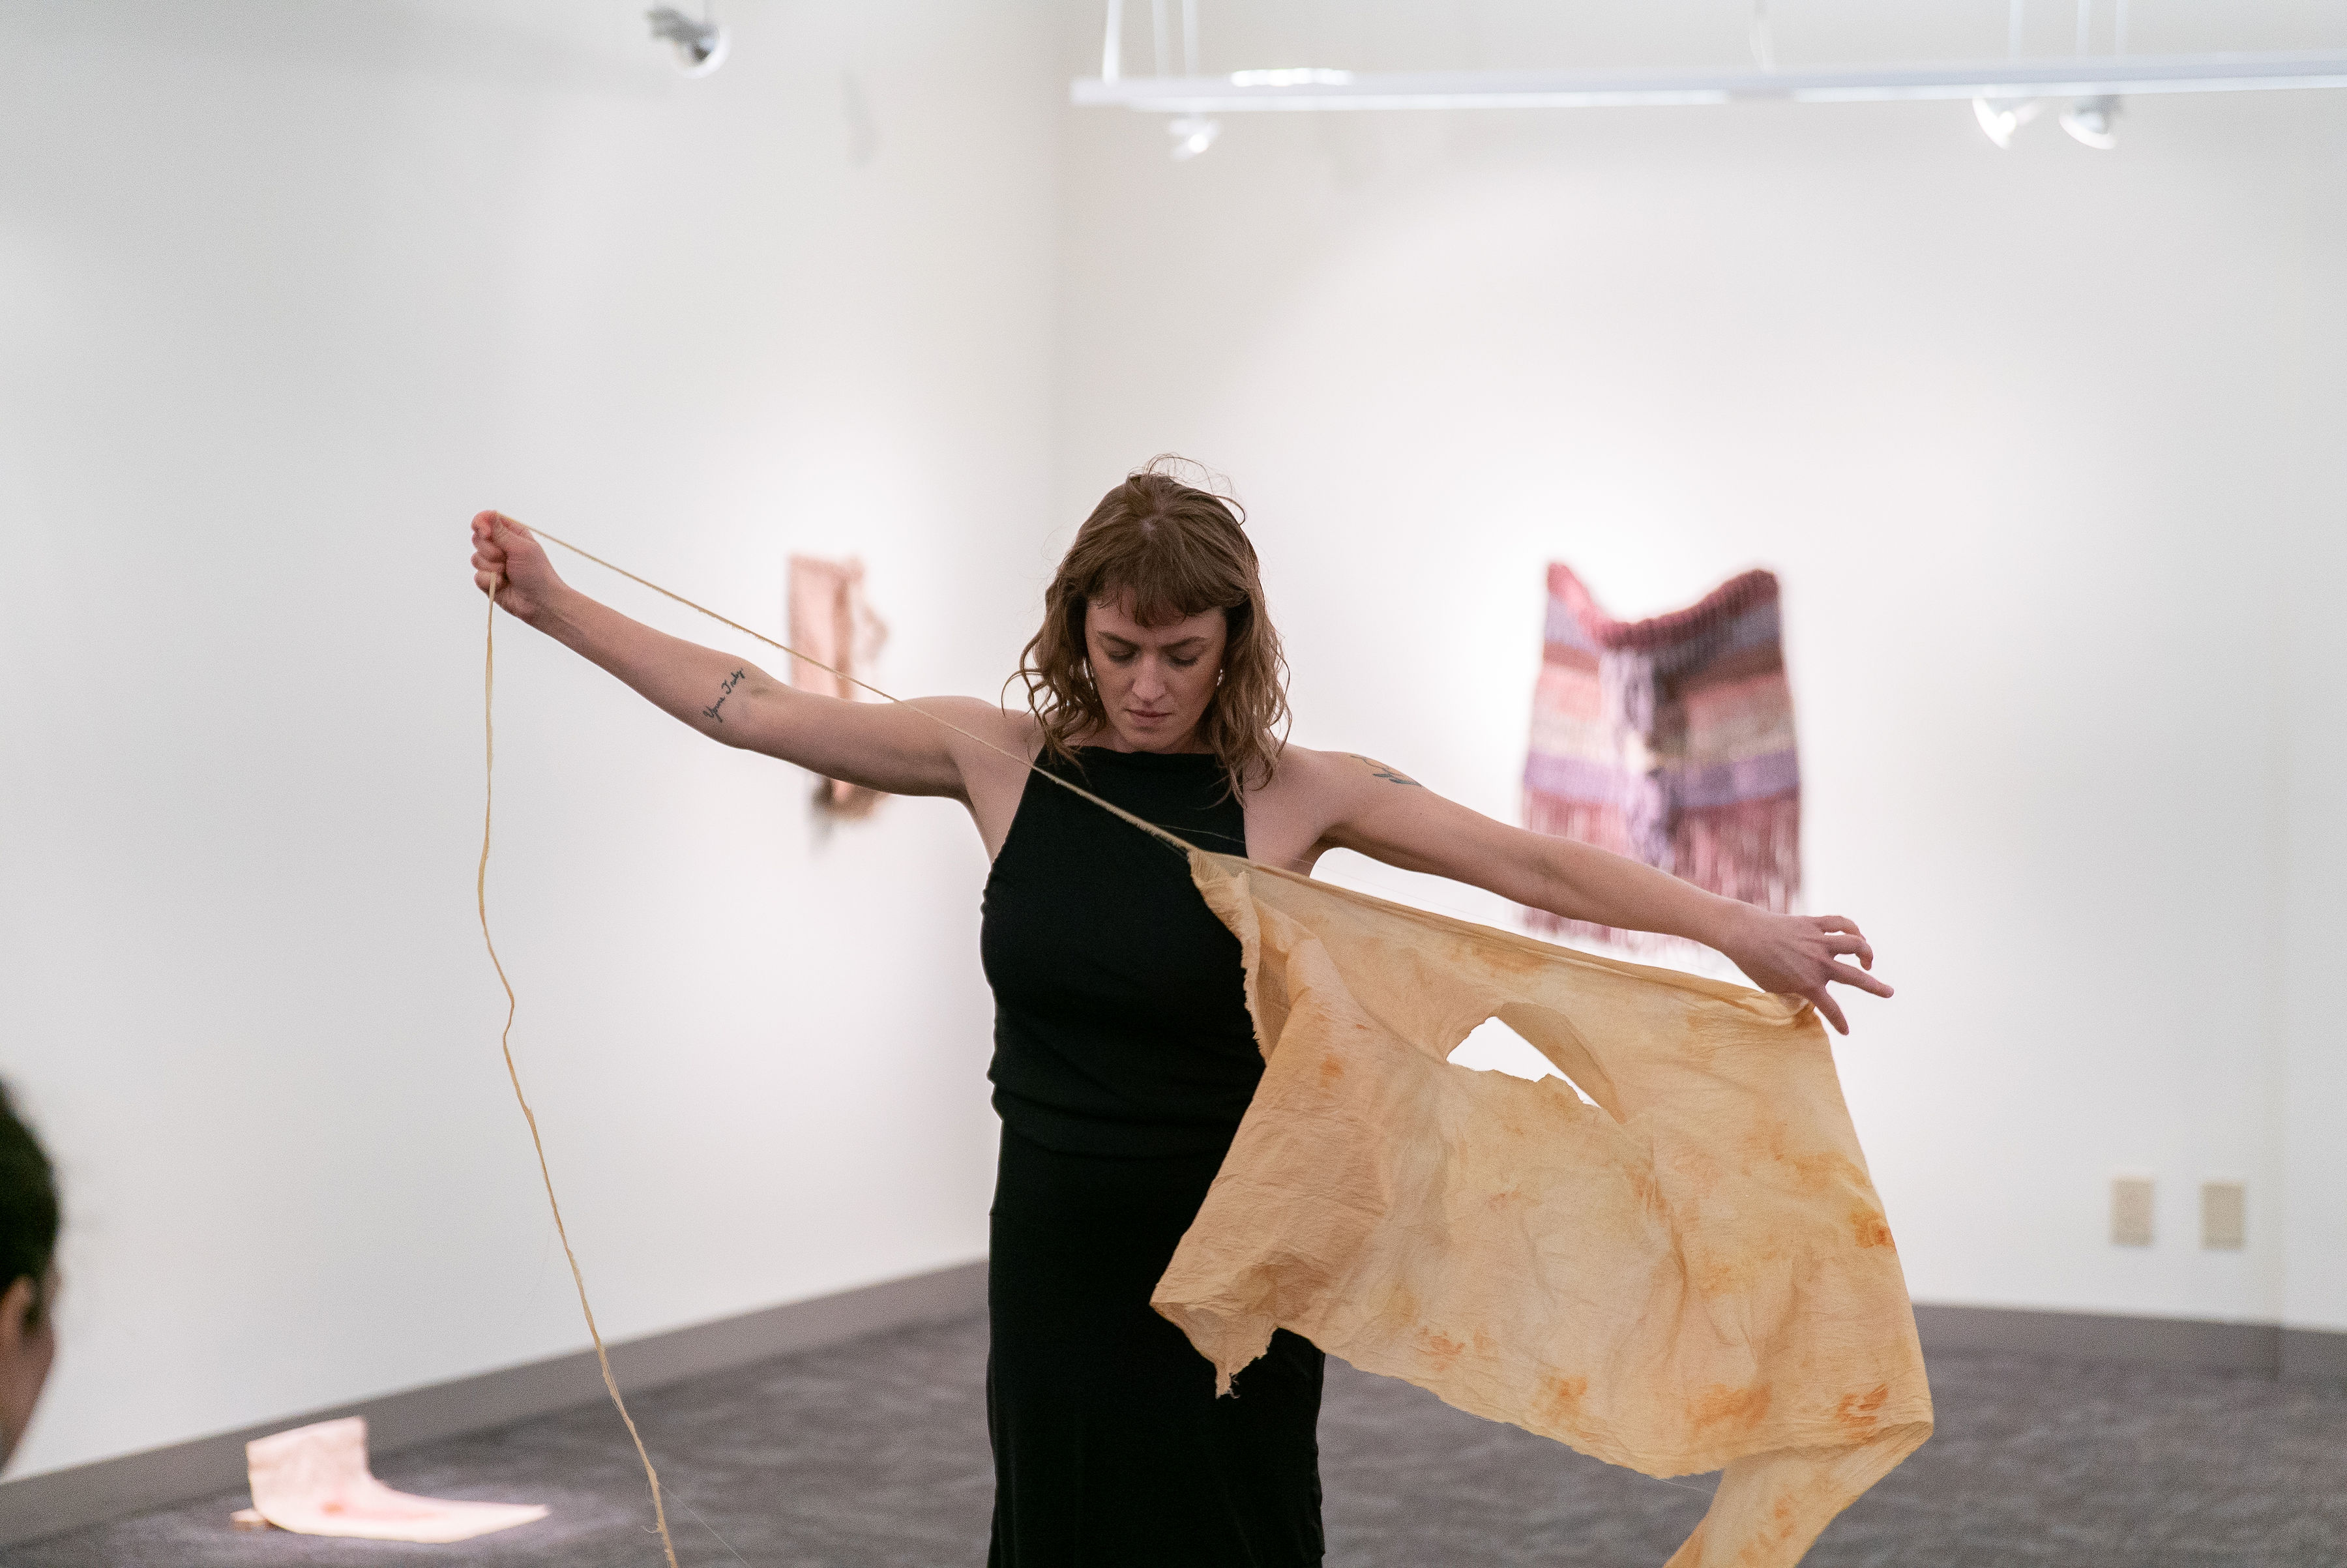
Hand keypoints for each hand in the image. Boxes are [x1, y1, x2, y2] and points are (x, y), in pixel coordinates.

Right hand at [469, 510, 565, 624]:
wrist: (540, 603)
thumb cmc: (537, 573)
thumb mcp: (521, 548)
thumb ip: (501, 532)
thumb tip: (489, 513)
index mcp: (512, 534)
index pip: (487, 520)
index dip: (481, 524)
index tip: (486, 533)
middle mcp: (501, 547)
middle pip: (477, 539)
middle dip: (490, 551)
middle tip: (506, 559)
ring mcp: (493, 564)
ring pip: (475, 558)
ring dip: (492, 567)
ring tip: (507, 574)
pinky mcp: (488, 580)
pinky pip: (476, 576)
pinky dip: (489, 580)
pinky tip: (503, 584)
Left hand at [1714, 906, 1892, 1035]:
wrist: (1743, 934)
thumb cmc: (1754, 964)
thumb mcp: (1773, 988)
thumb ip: (1793, 994)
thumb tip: (1804, 999)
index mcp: (1808, 984)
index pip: (1831, 1008)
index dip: (1840, 1022)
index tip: (1845, 1031)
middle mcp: (1818, 963)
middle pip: (1856, 977)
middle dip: (1876, 987)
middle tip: (1889, 992)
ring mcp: (1818, 942)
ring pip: (1856, 944)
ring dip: (1867, 952)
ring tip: (1867, 961)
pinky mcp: (1814, 924)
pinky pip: (1841, 923)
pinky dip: (1853, 928)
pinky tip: (1856, 935)